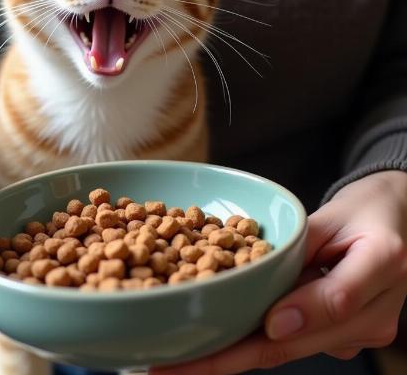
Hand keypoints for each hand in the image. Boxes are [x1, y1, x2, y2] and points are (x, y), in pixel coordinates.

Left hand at [151, 169, 406, 373]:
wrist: (397, 222)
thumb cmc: (363, 210)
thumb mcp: (334, 214)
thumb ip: (303, 245)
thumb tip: (269, 295)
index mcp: (382, 262)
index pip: (338, 297)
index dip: (300, 312)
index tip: (266, 325)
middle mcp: (378, 309)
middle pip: (306, 341)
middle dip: (238, 357)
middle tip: (183, 363)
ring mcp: (365, 330)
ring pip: (297, 349)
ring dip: (238, 357)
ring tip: (184, 359)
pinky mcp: (347, 337)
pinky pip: (300, 343)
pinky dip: (257, 344)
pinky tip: (216, 348)